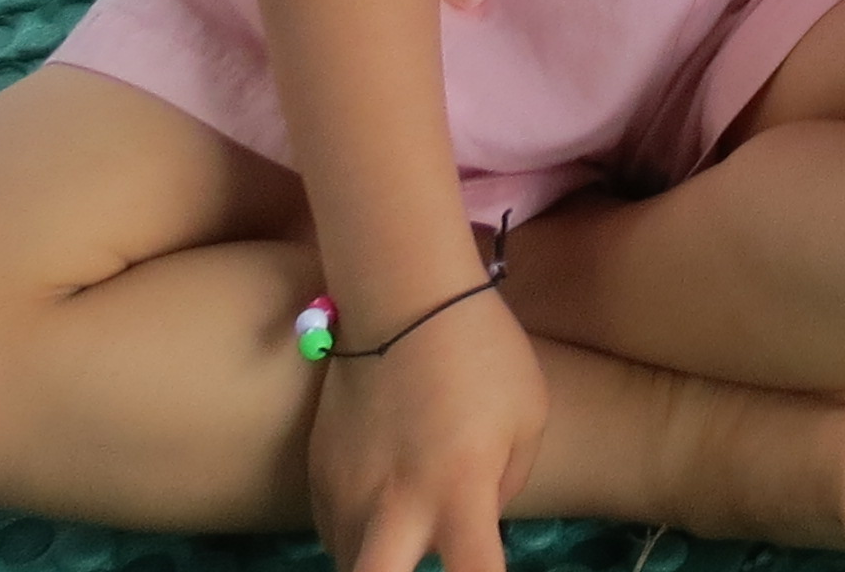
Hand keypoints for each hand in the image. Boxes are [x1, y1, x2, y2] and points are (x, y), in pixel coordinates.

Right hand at [304, 289, 545, 571]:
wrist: (402, 299)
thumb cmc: (483, 353)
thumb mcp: (528, 417)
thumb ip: (506, 487)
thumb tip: (479, 521)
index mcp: (459, 492)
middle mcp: (397, 506)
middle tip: (413, 563)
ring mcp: (348, 494)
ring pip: (352, 566)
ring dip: (382, 563)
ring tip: (407, 534)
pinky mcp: (316, 475)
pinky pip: (335, 533)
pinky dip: (359, 534)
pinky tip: (381, 506)